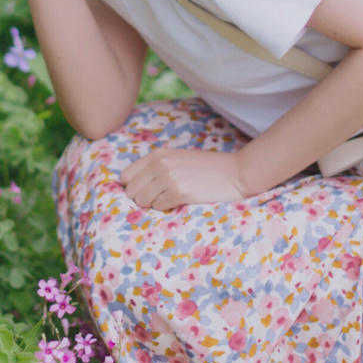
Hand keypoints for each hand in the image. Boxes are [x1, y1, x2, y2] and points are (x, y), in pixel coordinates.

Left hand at [119, 147, 250, 210]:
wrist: (235, 173)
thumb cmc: (207, 169)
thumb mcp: (177, 159)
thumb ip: (156, 168)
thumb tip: (130, 187)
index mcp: (158, 154)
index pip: (126, 176)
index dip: (132, 187)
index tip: (143, 193)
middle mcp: (161, 164)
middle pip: (132, 191)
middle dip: (141, 198)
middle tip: (157, 200)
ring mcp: (169, 177)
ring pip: (142, 200)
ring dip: (152, 204)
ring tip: (168, 200)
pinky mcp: (180, 192)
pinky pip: (158, 207)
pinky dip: (165, 208)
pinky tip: (178, 201)